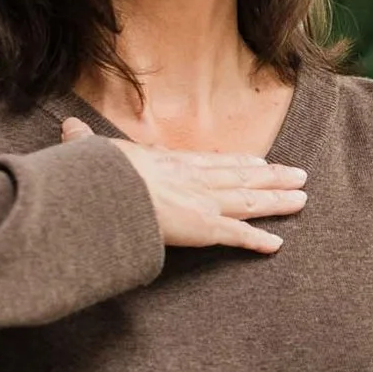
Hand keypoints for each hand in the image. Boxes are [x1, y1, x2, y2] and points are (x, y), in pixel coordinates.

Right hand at [61, 117, 306, 253]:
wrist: (107, 191)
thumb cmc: (98, 173)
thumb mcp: (91, 153)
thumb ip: (85, 143)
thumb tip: (69, 127)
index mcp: (169, 162)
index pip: (212, 162)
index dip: (238, 162)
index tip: (259, 160)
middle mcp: (193, 179)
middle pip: (242, 177)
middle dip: (273, 176)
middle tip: (299, 175)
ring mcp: (202, 202)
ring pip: (249, 200)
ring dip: (277, 200)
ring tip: (303, 198)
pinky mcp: (204, 227)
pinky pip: (238, 235)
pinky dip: (259, 240)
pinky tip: (279, 244)